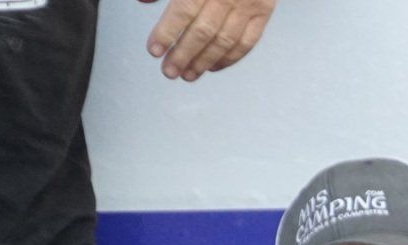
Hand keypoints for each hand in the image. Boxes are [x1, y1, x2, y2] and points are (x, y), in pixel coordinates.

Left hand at [138, 0, 276, 80]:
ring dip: (204, 62)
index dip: (167, 33)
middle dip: (183, 55)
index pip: (184, 10)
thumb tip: (143, 0)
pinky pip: (247, 42)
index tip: (154, 50)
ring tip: (188, 75)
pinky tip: (213, 66)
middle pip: (203, 31)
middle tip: (169, 71)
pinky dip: (229, 58)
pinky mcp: (264, 9)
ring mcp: (248, 3)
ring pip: (225, 41)